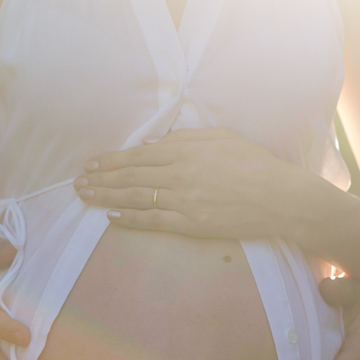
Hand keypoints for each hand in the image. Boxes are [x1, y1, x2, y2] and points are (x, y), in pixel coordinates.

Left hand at [75, 128, 299, 239]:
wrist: (281, 197)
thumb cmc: (255, 163)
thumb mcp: (222, 137)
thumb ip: (185, 137)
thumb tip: (151, 142)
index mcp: (187, 150)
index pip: (139, 154)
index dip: (111, 160)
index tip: (91, 164)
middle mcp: (181, 174)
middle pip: (131, 176)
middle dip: (101, 179)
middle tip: (77, 183)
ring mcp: (185, 200)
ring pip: (136, 197)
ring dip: (106, 197)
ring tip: (86, 197)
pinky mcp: (192, 223)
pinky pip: (154, 221)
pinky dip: (130, 218)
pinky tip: (112, 216)